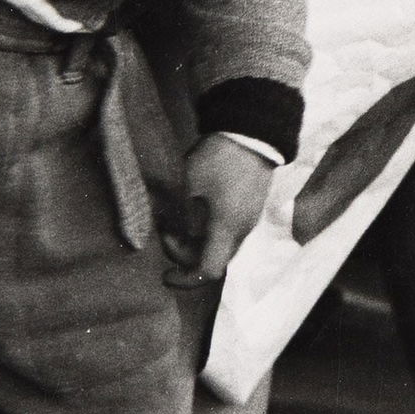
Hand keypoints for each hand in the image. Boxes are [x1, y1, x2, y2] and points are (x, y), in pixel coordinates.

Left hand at [161, 133, 274, 286]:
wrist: (252, 134)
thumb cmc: (220, 158)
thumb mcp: (188, 182)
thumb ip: (175, 211)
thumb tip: (162, 229)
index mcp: (226, 229)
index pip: (208, 271)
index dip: (185, 279)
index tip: (165, 275)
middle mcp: (241, 231)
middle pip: (213, 261)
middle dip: (185, 255)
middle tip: (165, 230)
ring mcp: (247, 221)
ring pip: (219, 247)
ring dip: (195, 242)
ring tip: (175, 220)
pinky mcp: (249, 210)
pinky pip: (227, 234)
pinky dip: (206, 233)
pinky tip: (193, 211)